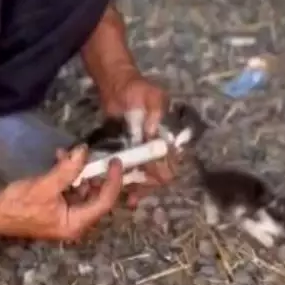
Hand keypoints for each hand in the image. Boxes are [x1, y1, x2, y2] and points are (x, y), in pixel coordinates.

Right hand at [0, 146, 122, 240]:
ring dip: (78, 172)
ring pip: (82, 191)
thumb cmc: (19, 205)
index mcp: (76, 224)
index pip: (104, 202)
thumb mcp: (46, 185)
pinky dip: (67, 176)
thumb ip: (68, 169)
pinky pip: (70, 191)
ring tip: (68, 155)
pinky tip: (59, 160)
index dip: (113, 181)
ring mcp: (65, 217)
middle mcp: (74, 223)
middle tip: (95, 156)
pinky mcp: (56, 209)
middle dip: (95, 175)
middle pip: (96, 197)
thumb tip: (84, 150)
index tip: (116, 162)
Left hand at [101, 73, 178, 206]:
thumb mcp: (152, 96)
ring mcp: (139, 151)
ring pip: (141, 176)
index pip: (171, 160)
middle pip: (156, 173)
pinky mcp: (124, 152)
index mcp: (168, 136)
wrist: (116, 85)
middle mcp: (156, 148)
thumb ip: (156, 112)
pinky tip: (113, 190)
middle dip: (147, 185)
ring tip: (126, 198)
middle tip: (135, 195)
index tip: (155, 179)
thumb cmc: (138, 89)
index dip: (164, 171)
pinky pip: (125, 170)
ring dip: (135, 187)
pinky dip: (122, 180)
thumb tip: (153, 133)